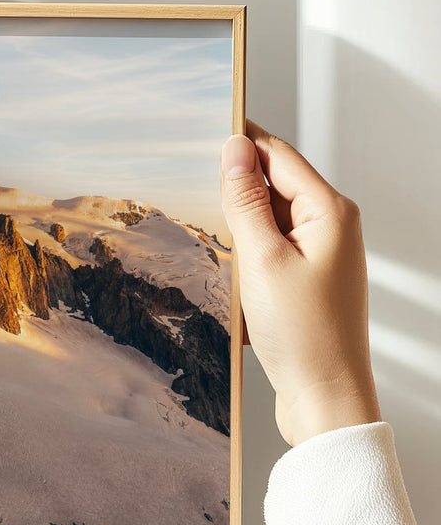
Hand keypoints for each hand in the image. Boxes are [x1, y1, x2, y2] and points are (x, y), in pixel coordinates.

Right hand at [220, 120, 380, 446]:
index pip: (278, 155)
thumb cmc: (303, 335)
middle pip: (274, 183)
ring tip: (211, 241)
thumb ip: (246, 201)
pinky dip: (245, 253)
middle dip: (235, 186)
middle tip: (193, 189)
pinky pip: (269, 248)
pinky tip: (228, 271)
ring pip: (268, 218)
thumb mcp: (262, 260)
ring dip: (238, 225)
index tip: (203, 126)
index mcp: (330, 212)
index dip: (241, 140)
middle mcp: (331, 226)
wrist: (324, 398)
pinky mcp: (306, 279)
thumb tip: (234, 150)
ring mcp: (320, 254)